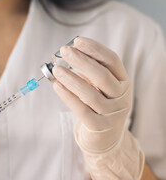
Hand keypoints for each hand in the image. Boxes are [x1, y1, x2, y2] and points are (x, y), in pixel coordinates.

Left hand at [52, 36, 130, 151]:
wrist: (106, 138)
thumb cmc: (99, 105)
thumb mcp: (99, 86)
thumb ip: (88, 71)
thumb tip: (67, 53)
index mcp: (122, 81)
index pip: (112, 61)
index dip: (95, 49)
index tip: (77, 40)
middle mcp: (121, 96)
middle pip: (102, 76)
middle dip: (82, 61)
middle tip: (64, 51)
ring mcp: (112, 113)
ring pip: (90, 94)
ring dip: (71, 79)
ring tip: (56, 69)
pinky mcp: (99, 126)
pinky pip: (82, 110)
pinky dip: (68, 97)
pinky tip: (57, 86)